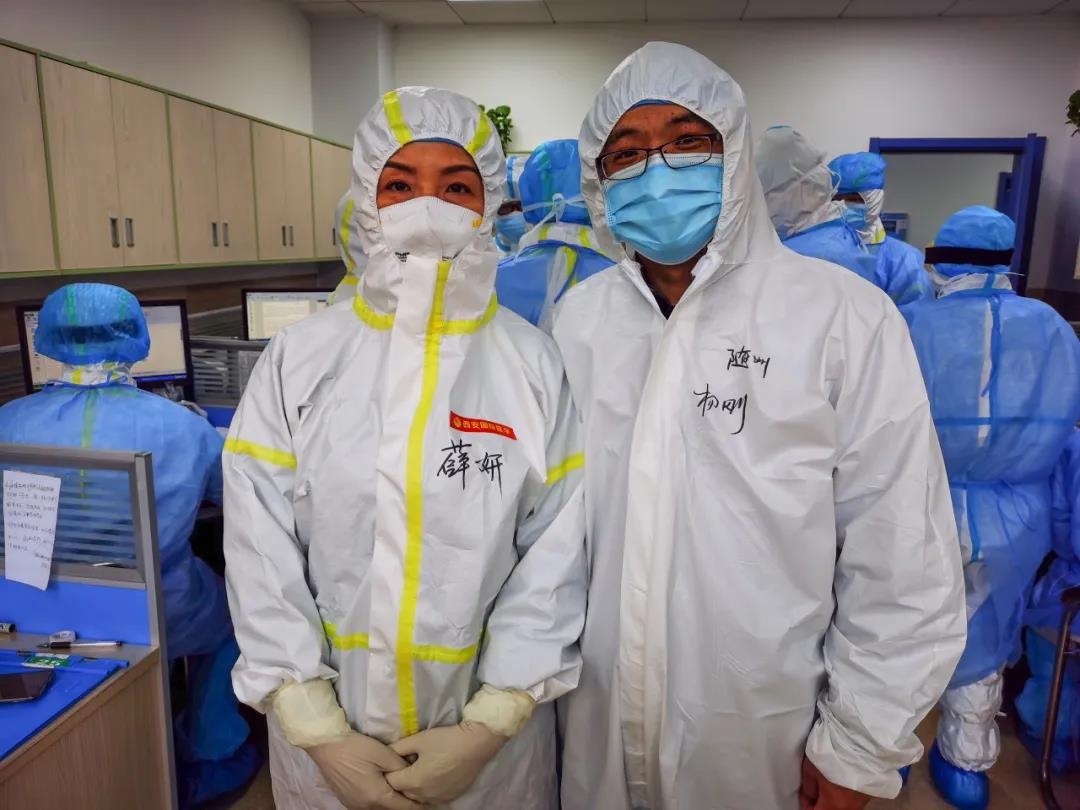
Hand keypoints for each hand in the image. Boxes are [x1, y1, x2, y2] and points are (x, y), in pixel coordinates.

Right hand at [305, 733, 421, 809]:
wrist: (327, 745)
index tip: (428, 801)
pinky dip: (377, 801)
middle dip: (404, 804)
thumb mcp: (383, 753)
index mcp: (377, 796)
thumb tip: (412, 772)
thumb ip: (401, 766)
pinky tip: (382, 791)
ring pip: (378, 809)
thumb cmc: (356, 748)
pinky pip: (367, 805)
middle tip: (416, 795)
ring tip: (400, 793)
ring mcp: (354, 804)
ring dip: (390, 803)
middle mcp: (365, 806)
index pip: (403, 807)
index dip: (417, 805)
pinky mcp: (346, 799)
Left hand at [386, 721, 506, 803]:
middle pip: (402, 793)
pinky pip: (431, 798)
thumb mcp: (419, 739)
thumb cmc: (446, 740)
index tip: (393, 762)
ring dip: (414, 787)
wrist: (476, 744)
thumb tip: (386, 753)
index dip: (389, 771)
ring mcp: (438, 798)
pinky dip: (428, 790)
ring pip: (417, 797)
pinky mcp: (449, 797)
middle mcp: (424, 794)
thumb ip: (398, 747)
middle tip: (405, 765)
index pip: (391, 782)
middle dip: (400, 781)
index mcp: (414, 780)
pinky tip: (433, 777)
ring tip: (419, 771)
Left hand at [799, 756, 871, 809]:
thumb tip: (809, 794)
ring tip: (827, 779)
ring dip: (833, 797)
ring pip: (841, 805)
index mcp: (834, 805)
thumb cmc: (839, 753)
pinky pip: (852, 798)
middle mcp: (850, 807)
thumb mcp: (811, 768)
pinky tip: (840, 777)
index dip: (806, 804)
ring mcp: (861, 801)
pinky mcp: (868, 791)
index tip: (804, 794)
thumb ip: (808, 787)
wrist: (864, 742)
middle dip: (820, 802)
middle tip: (814, 787)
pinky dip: (844, 792)